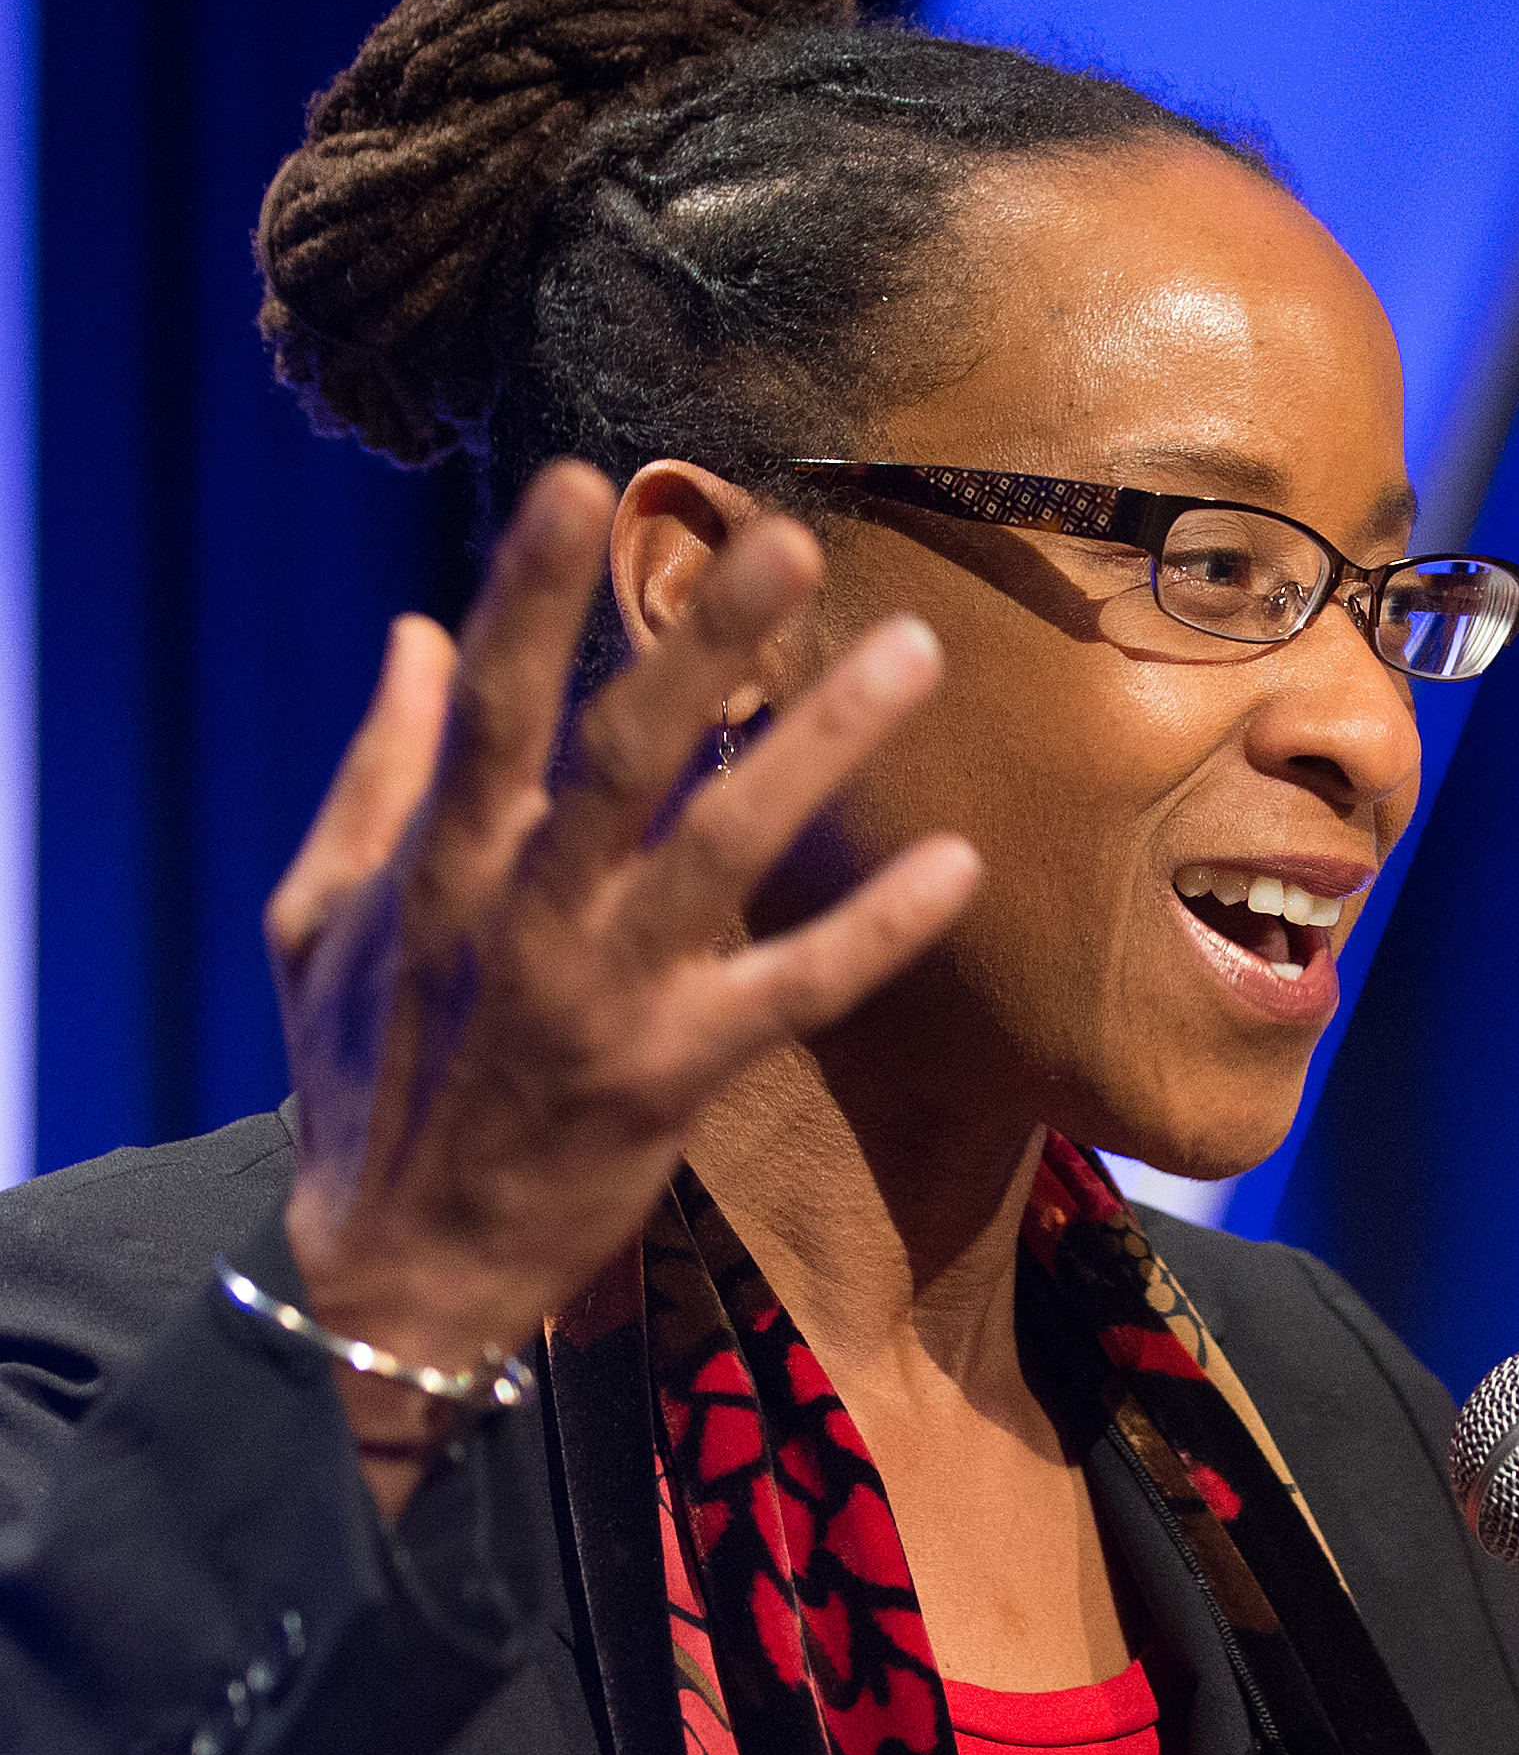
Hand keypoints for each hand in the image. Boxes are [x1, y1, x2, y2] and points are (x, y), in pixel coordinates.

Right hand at [266, 462, 983, 1514]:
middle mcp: (524, 917)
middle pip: (622, 754)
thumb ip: (376, 773)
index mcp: (440, 868)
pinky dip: (876, 929)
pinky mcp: (675, 1075)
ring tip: (913, 653)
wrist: (398, 1273)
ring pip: (724, 848)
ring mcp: (605, 997)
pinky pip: (796, 990)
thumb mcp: (321, 921)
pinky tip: (959, 862)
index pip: (493, 705)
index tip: (581, 481)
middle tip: (789, 539)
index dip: (530, 593)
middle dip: (702, 641)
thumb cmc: (363, 1082)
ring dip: (820, 746)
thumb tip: (412, 632)